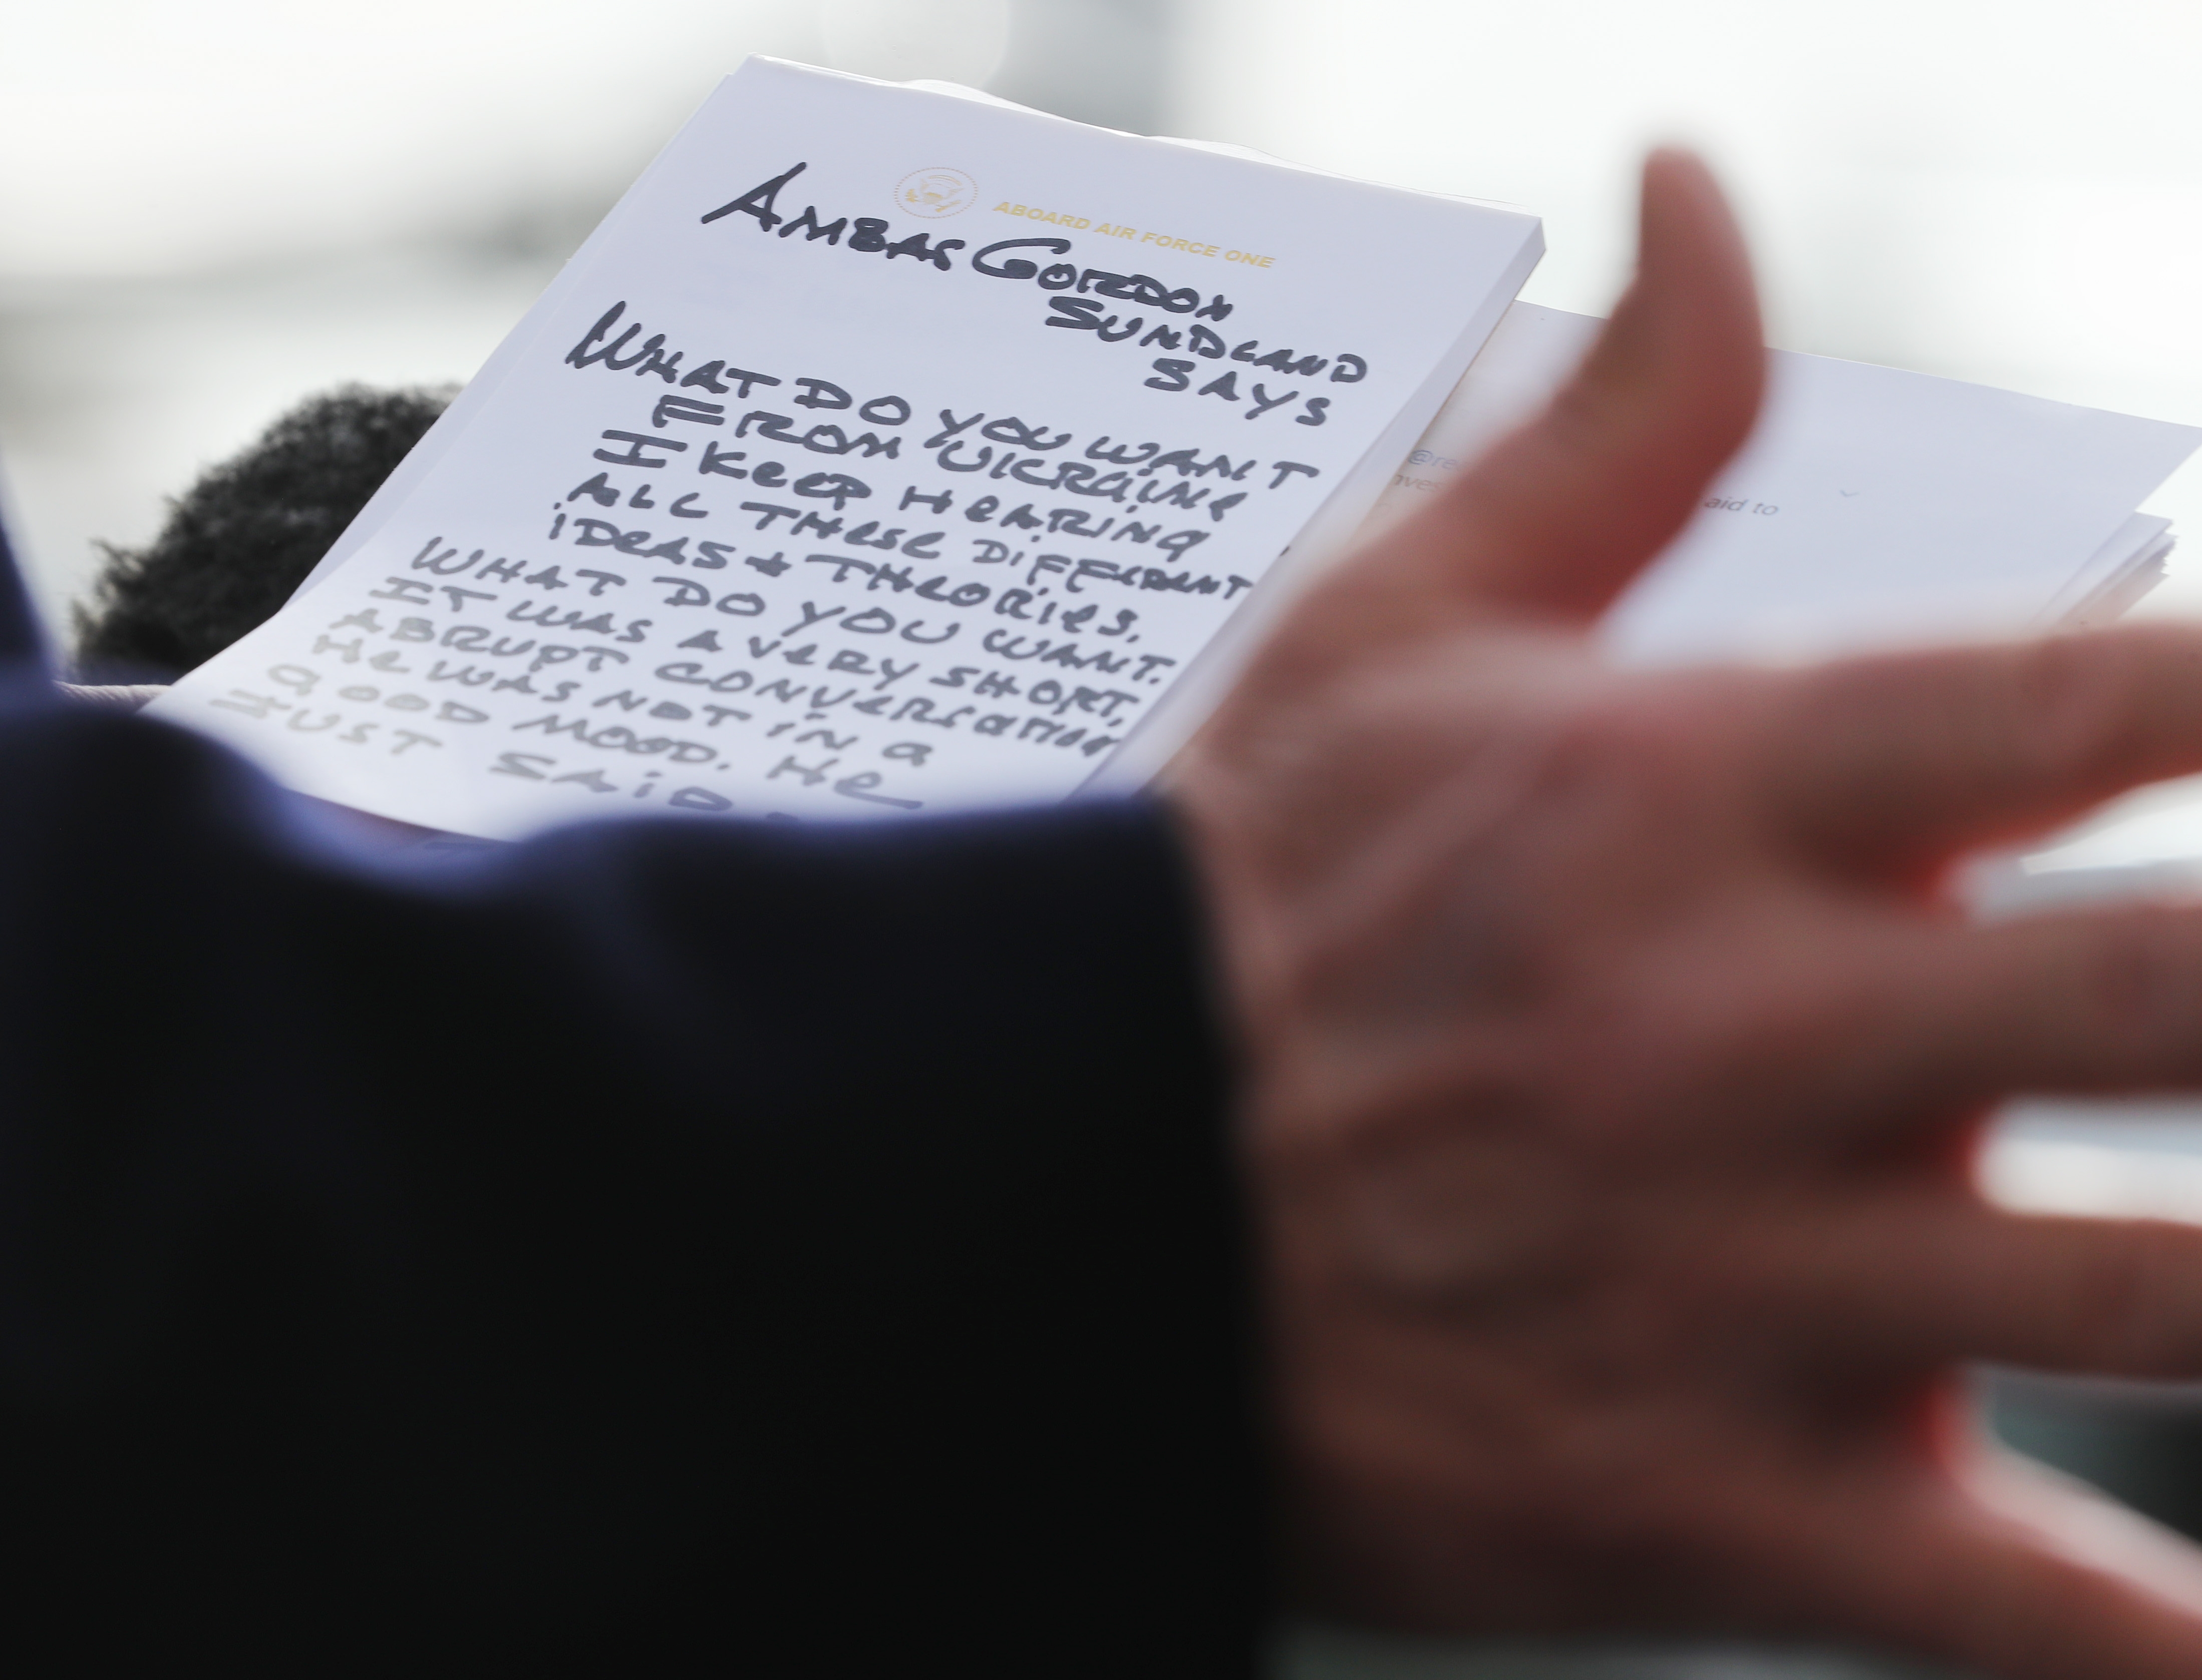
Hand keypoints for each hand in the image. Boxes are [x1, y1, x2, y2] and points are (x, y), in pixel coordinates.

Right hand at [1174, 149, 2201, 1678]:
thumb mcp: (1394, 622)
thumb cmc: (1245, 894)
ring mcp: (1729, 1280)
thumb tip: (1700, 179)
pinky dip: (2142, 1654)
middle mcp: (1738, 1029)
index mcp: (1692, 798)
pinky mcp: (1693, 1496)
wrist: (1056, 1197)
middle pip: (2183, 994)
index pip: (2082, 699)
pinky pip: (1990, 1608)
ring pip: (2149, 1302)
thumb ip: (1615, 416)